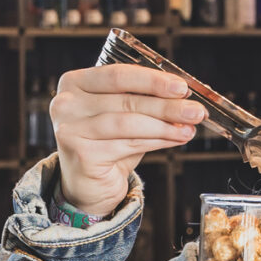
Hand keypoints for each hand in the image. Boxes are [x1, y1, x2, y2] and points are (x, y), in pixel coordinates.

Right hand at [52, 63, 203, 218]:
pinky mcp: (80, 153)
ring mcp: (69, 128)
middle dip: (165, 105)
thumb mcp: (124, 116)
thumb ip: (144, 102)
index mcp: (74, 83)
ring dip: (164, 125)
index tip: (181, 87)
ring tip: (189, 128)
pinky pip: (128, 144)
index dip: (152, 80)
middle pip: (125, 99)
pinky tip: (174, 139)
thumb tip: (183, 98)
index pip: (117, 75)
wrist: (87, 185)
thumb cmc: (107, 144)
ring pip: (128, 122)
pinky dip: (157, 141)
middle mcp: (66, 103)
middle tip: (195, 110)